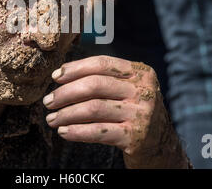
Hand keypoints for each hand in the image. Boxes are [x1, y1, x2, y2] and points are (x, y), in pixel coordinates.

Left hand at [43, 55, 189, 167]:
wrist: (162, 147)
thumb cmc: (136, 113)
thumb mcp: (131, 90)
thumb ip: (108, 79)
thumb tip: (63, 74)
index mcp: (141, 73)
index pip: (102, 63)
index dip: (76, 68)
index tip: (56, 77)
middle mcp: (143, 90)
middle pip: (95, 84)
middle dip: (66, 93)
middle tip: (48, 101)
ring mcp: (141, 114)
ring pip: (93, 108)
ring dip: (66, 114)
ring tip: (52, 119)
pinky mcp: (135, 137)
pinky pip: (98, 131)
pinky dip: (77, 131)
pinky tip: (64, 132)